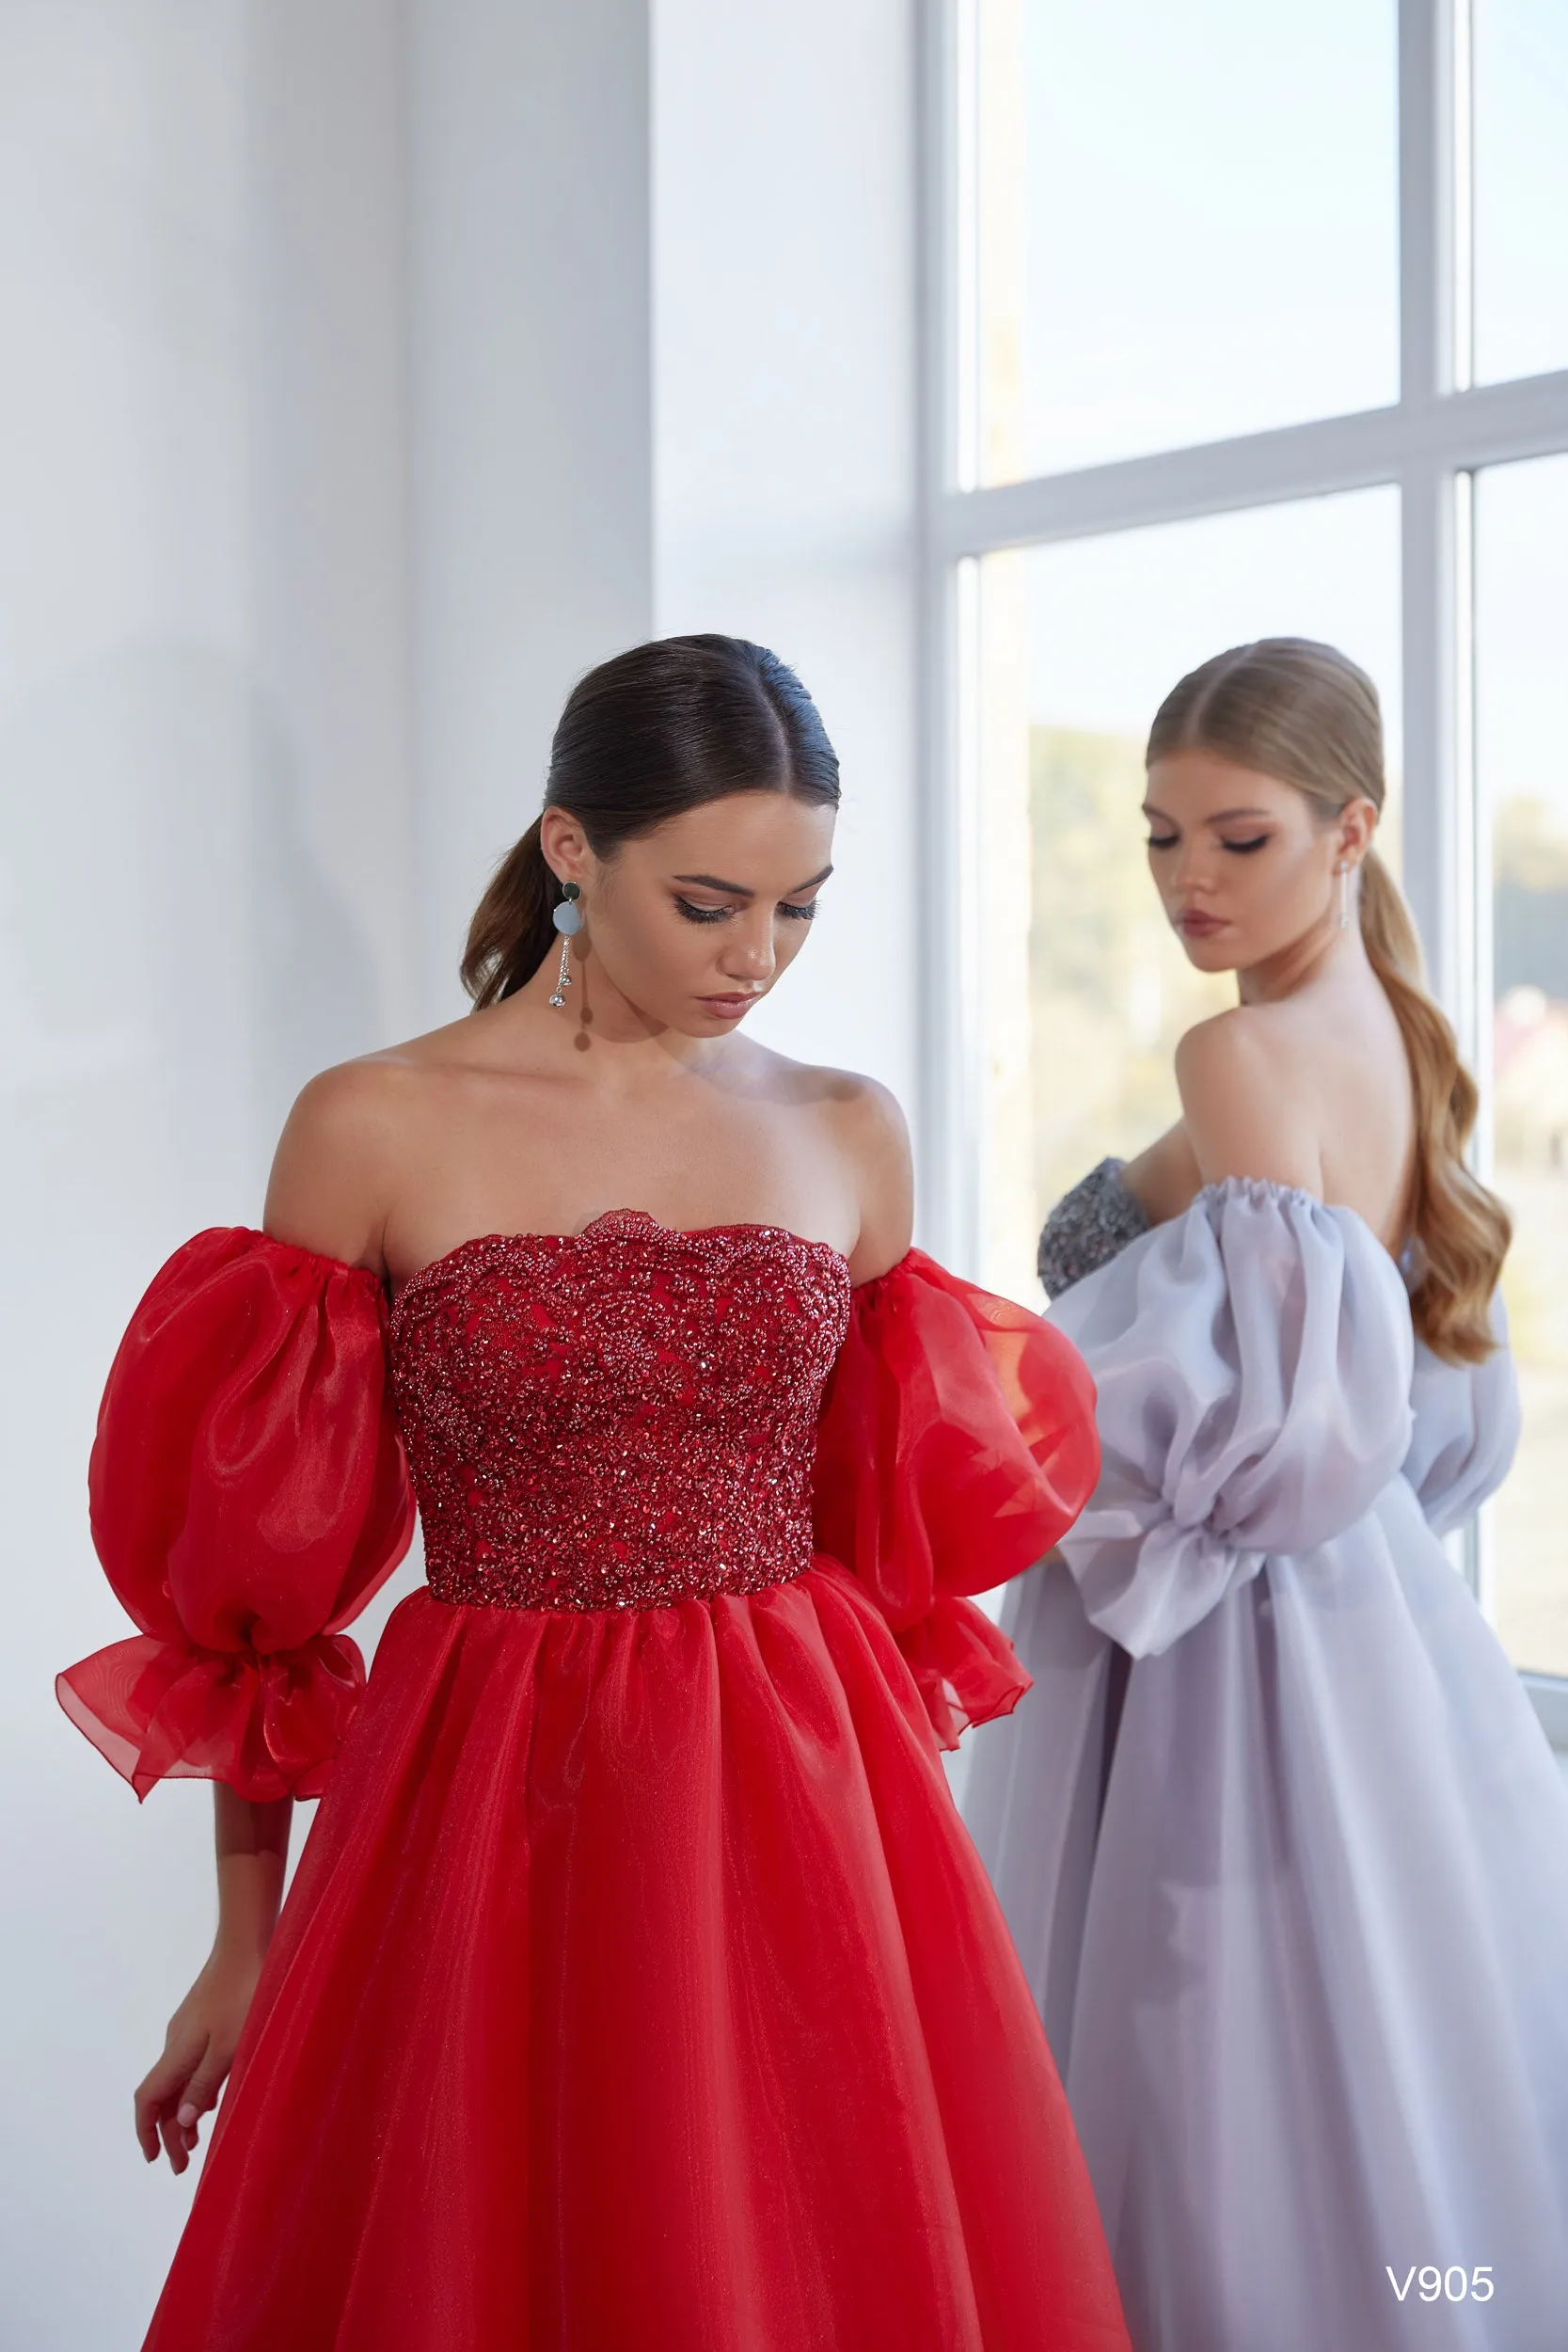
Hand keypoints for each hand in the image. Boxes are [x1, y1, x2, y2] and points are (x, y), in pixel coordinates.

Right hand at [134, 1945, 261, 2173]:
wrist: (250, 1944)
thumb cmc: (245, 1994)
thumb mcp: (231, 2046)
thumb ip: (205, 2083)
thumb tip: (181, 2121)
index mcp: (177, 2051)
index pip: (148, 2099)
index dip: (146, 2132)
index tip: (155, 2159)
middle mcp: (176, 2041)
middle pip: (162, 2095)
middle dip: (167, 2132)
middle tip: (183, 2164)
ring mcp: (190, 2028)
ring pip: (177, 2080)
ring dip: (182, 2112)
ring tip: (196, 2141)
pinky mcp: (205, 2019)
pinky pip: (191, 2063)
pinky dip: (195, 2088)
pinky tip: (212, 2099)